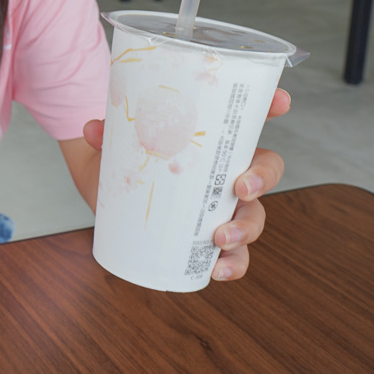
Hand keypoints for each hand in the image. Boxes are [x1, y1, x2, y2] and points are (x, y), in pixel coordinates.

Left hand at [82, 88, 290, 282]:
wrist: (105, 193)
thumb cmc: (123, 158)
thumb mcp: (114, 141)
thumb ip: (106, 132)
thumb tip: (92, 128)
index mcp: (211, 139)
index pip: (248, 118)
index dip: (270, 107)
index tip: (281, 102)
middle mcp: (224, 171)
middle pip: (264, 171)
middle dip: (261, 179)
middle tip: (240, 188)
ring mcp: (218, 206)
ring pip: (254, 217)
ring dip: (246, 229)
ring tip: (220, 238)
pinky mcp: (206, 238)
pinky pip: (235, 255)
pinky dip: (233, 265)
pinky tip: (217, 271)